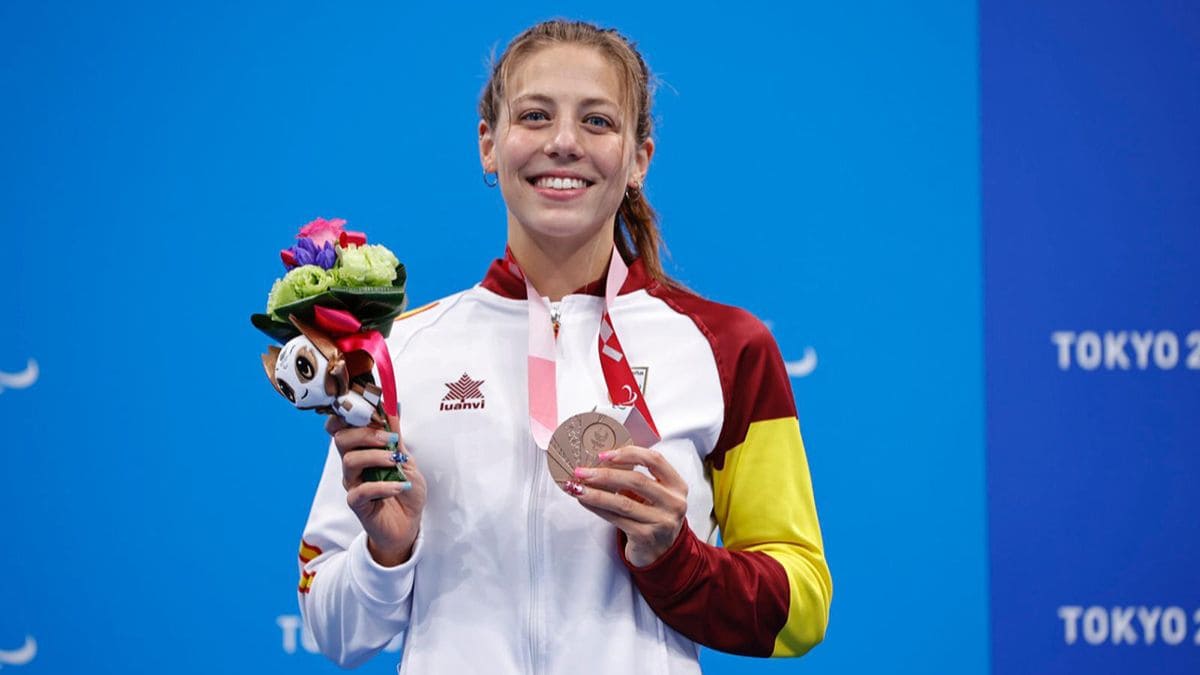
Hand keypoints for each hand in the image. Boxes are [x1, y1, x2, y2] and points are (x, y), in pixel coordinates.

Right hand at [327, 415, 426, 566]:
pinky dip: (382, 485)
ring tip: (396, 462)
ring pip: (349, 462)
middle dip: (365, 434)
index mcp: (362, 450)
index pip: (342, 427)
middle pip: (341, 439)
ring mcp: (353, 484)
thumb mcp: (406, 460)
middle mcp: (353, 465)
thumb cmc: (405, 490)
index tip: (371, 410)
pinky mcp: (357, 504)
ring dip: (375, 457)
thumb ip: (396, 438)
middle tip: (390, 439)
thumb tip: (393, 409)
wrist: (409, 524)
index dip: (348, 415)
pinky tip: (399, 486)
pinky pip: (360, 491)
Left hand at [567, 445, 687, 566]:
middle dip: (605, 474)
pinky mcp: (646, 536)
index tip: (604, 454)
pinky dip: (597, 508)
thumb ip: (636, 479)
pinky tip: (585, 501)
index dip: (629, 453)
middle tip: (582, 471)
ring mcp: (661, 522)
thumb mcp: (654, 495)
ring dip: (596, 493)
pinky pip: (616, 518)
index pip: (655, 460)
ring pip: (623, 502)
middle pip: (637, 481)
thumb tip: (599, 463)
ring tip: (577, 487)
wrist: (660, 552)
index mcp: (677, 486)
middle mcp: (674, 503)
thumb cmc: (652, 516)